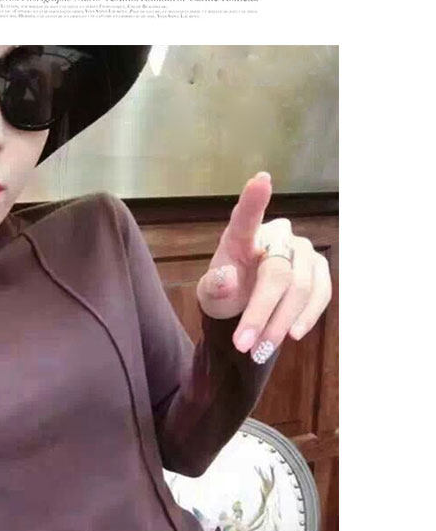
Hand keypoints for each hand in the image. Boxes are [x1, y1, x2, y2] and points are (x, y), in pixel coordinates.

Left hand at [196, 171, 332, 362]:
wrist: (247, 305)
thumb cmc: (227, 291)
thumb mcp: (210, 294)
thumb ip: (214, 287)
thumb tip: (227, 280)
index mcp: (241, 235)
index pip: (246, 216)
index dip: (254, 200)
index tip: (261, 180)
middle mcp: (276, 236)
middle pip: (276, 273)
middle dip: (261, 313)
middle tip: (243, 345)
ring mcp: (302, 251)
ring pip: (301, 287)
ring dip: (280, 323)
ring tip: (260, 351)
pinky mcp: (319, 270)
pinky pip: (321, 294)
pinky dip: (306, 317)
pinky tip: (292, 335)